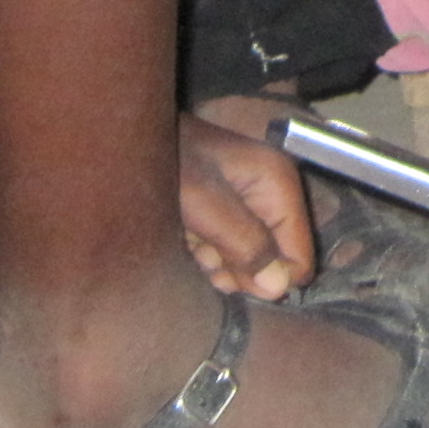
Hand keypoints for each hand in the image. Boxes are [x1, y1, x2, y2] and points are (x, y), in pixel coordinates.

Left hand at [177, 110, 311, 298]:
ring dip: (218, 261)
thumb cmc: (165, 162)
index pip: (299, 260)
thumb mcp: (203, 204)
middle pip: (272, 263)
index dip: (265, 278)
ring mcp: (250, 201)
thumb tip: (281, 288)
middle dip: (236, 268)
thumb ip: (245, 244)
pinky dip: (206, 251)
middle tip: (203, 252)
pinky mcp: (228, 209)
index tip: (225, 270)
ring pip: (248, 261)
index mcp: (279, 185)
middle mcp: (272, 194)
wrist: (129, 138)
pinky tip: (187, 234)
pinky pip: (229, 249)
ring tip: (191, 238)